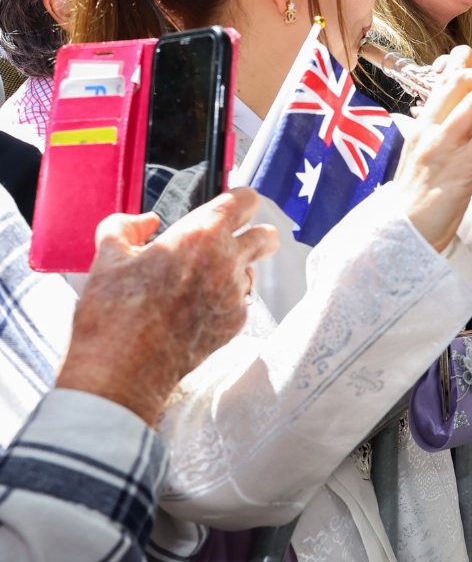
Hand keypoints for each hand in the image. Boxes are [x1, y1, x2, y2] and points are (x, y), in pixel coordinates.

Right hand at [56, 189, 278, 425]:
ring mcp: (234, 295)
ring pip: (252, 271)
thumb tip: (146, 222)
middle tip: (229, 240)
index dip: (240, 199)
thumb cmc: (113, 313)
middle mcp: (227, 262)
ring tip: (198, 281)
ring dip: (235, 270)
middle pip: (268, 236)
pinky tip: (194, 309)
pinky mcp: (235, 324)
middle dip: (254, 233)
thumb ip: (127, 226)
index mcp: (201, 235)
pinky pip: (240, 303)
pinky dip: (224, 301)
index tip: (232, 204)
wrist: (121, 369)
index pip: (245, 200)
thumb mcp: (107, 255)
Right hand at [394, 53, 471, 250]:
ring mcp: (443, 148)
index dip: (469, 64)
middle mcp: (429, 130)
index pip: (444, 80)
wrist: (403, 235)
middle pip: (463, 82)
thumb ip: (456, 142)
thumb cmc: (419, 203)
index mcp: (421, 127)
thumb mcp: (431, 164)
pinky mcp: (460, 169)